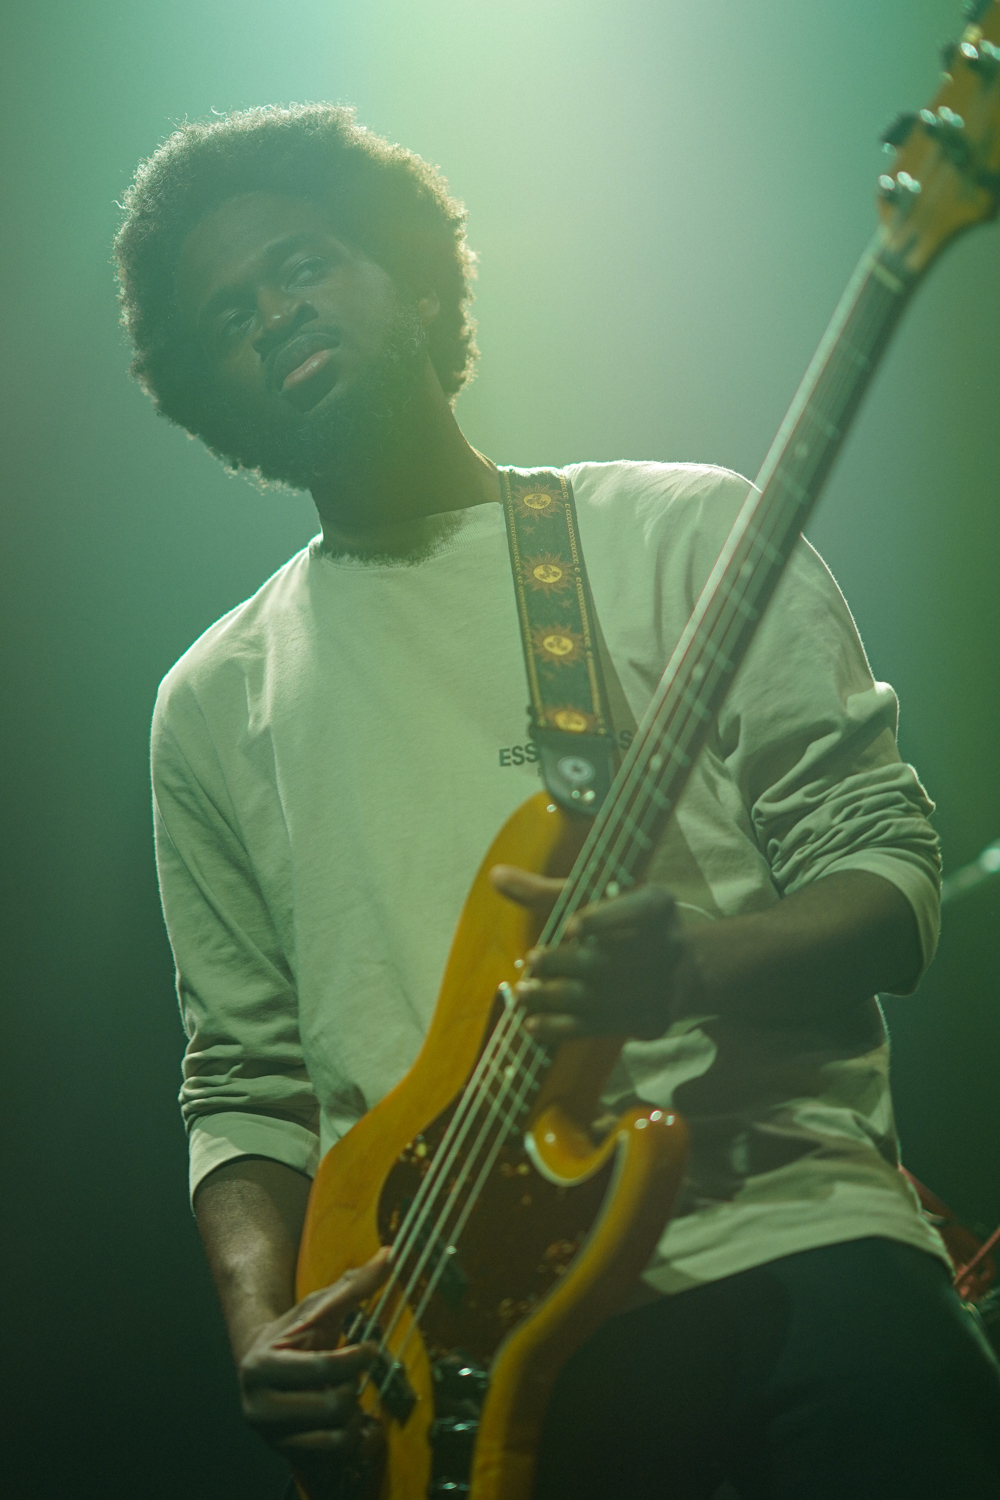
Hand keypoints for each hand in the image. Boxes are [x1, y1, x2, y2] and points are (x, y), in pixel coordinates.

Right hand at [239, 1248, 389, 1496]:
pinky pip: (335, 1459)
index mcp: (261, 1366)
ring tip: (352, 1397)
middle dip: (353, 1386)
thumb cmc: (293, 1334)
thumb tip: (389, 1254)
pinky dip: (354, 1440)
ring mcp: (271, 1437)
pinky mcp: (287, 1455)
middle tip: (355, 1374)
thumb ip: (354, 1284)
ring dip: (355, 1416)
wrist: (261, 1367)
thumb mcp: (318, 1306)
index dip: (356, 1357)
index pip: (322, 1368)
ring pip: (336, 1438)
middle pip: (333, 1406)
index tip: (370, 1347)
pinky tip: (355, 1420)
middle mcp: (258, 1407)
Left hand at [490, 866, 694, 1042]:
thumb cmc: (622, 925)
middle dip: (565, 962)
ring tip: (521, 995)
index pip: (635, 910)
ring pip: (601, 997)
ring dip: (555, 998)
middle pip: (609, 959)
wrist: (683, 969)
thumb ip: (546, 891)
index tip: (569, 926)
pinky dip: (562, 1028)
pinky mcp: (651, 1022)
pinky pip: (600, 1027)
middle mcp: (669, 946)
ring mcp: (664, 988)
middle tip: (530, 961)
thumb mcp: (595, 899)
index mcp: (658, 905)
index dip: (603, 919)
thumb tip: (496, 876)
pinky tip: (532, 1025)